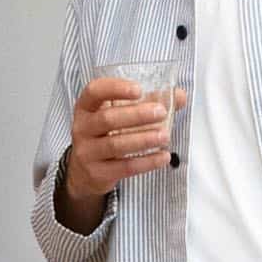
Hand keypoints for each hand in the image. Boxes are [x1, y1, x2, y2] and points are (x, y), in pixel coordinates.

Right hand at [66, 79, 188, 200]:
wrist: (85, 171)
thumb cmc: (107, 134)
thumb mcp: (119, 114)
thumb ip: (148, 102)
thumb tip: (179, 95)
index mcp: (86, 107)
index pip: (95, 91)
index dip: (115, 88)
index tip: (139, 90)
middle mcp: (82, 128)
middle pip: (107, 119)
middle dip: (136, 115)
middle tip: (161, 112)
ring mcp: (87, 152)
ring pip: (115, 145)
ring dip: (143, 140)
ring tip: (165, 137)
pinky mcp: (98, 173)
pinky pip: (124, 167)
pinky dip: (146, 162)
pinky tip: (163, 157)